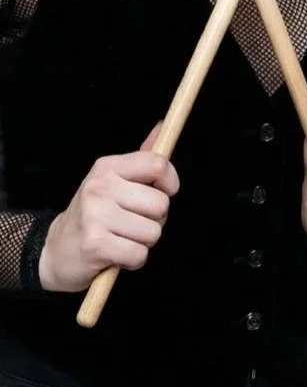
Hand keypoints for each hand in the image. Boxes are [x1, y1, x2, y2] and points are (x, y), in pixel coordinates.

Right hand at [39, 126, 178, 291]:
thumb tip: (164, 126)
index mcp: (107, 167)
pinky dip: (132, 260)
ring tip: (121, 238)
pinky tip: (115, 254)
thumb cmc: (94, 215)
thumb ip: (141, 158)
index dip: (170, 182)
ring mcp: (95, 214)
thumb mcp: (112, 181)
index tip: (163, 192)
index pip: (158, 165)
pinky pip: (139, 255)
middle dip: (155, 220)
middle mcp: (99, 186)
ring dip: (143, 242)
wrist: (56, 250)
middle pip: (161, 204)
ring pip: (153, 232)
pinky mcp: (95, 244)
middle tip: (131, 223)